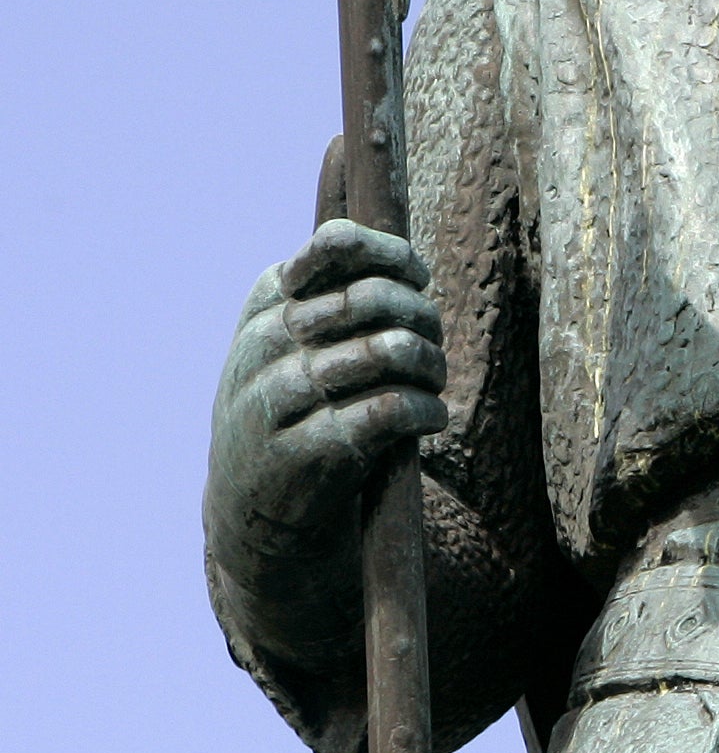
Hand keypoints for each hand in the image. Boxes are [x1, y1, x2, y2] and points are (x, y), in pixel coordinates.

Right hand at [206, 219, 448, 585]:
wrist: (250, 505)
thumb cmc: (295, 407)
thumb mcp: (297, 343)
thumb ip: (340, 296)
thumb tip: (408, 265)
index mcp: (265, 304)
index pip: (336, 246)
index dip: (395, 258)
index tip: (417, 281)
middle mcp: (263, 344)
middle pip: (372, 298)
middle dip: (421, 319)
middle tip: (432, 344)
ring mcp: (277, 398)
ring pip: (384, 351)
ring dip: (430, 367)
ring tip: (433, 383)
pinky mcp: (304, 451)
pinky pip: (388, 409)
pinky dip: (426, 410)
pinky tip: (432, 418)